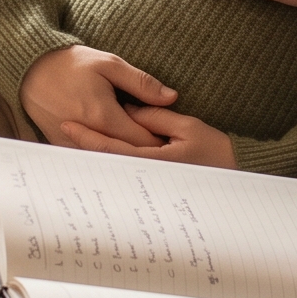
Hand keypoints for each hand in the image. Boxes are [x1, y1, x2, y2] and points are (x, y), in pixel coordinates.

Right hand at [22, 44, 173, 149]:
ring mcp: (73, 144)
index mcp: (104, 116)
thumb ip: (142, 83)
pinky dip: (105, 156)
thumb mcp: (109, 64)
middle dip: (148, 153)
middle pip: (128, 156)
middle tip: (164, 146)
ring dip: (126, 156)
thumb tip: (172, 97)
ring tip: (143, 150)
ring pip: (109, 162)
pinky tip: (115, 147)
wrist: (30, 70)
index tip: (172, 137)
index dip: (161, 142)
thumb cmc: (71, 64)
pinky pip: (90, 159)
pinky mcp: (62, 147)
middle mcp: (88, 136)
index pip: (143, 142)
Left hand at [65, 104, 237, 169]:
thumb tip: (128, 110)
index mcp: (155, 162)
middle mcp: (149, 178)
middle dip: (81, 151)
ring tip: (67, 145)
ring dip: (91, 159)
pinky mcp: (155, 186)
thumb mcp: (188, 126)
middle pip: (106, 165)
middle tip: (58, 136)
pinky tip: (93, 156)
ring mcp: (150, 185)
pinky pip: (125, 175)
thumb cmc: (216, 150)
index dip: (87, 137)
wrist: (238, 173)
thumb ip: (155, 117)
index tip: (67, 125)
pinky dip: (107, 165)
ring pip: (113, 172)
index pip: (112, 149)